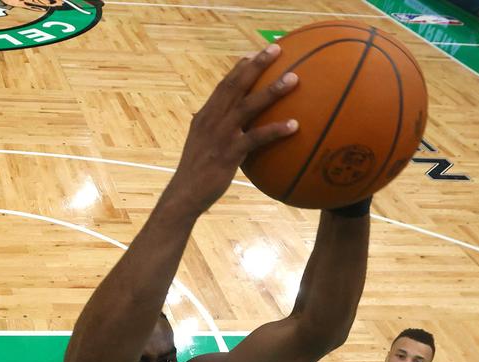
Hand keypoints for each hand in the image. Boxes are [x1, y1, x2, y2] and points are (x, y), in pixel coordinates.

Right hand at [166, 44, 299, 213]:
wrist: (183, 196)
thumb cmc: (196, 175)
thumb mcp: (203, 148)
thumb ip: (218, 135)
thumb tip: (236, 134)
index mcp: (205, 117)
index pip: (223, 86)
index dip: (238, 69)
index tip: (253, 54)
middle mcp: (211, 120)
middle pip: (236, 86)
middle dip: (256, 65)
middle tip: (275, 50)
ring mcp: (220, 136)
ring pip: (248, 106)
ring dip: (272, 90)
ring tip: (293, 78)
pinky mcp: (229, 154)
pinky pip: (256, 138)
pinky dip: (275, 130)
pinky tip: (295, 125)